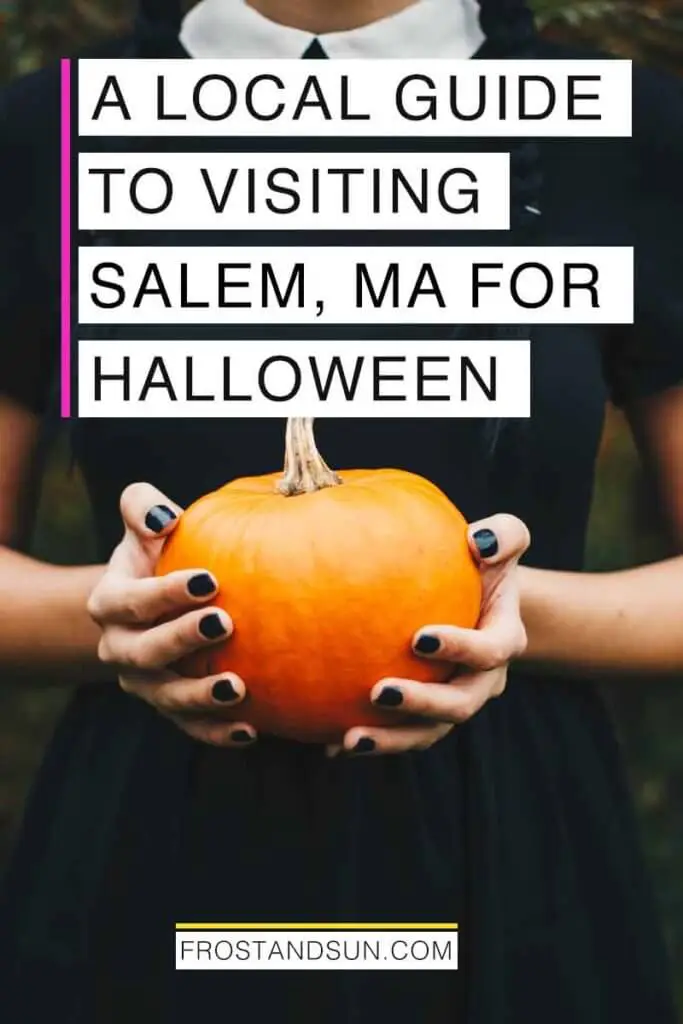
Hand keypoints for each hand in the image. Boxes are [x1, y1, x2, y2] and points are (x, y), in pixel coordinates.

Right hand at [87, 482, 256, 747]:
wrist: (151, 605)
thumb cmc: (156, 554)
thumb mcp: (144, 526)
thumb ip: (143, 506)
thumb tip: (166, 515)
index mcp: (110, 603)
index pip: (131, 600)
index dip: (165, 593)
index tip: (208, 580)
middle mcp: (119, 647)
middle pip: (143, 652)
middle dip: (180, 640)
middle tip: (224, 623)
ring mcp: (143, 683)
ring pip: (164, 697)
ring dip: (198, 697)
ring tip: (237, 687)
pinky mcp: (169, 708)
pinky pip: (189, 727)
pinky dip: (216, 733)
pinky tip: (250, 730)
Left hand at [327, 513, 530, 757]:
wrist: (475, 597)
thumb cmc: (481, 560)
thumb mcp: (502, 539)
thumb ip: (503, 534)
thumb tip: (478, 540)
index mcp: (504, 639)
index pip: (490, 650)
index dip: (461, 649)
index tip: (419, 638)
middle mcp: (484, 679)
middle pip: (460, 704)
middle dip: (422, 703)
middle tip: (378, 692)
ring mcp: (455, 700)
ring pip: (429, 732)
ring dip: (392, 739)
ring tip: (350, 739)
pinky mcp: (428, 716)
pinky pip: (401, 735)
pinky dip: (371, 742)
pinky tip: (329, 745)